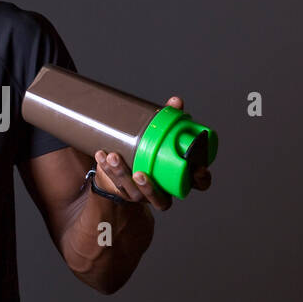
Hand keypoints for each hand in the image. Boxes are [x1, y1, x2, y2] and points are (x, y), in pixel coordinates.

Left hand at [92, 96, 210, 209]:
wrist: (129, 168)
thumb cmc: (151, 151)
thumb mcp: (162, 136)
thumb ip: (169, 120)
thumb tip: (176, 102)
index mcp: (180, 178)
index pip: (199, 183)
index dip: (201, 179)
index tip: (198, 169)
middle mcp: (164, 192)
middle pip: (162, 199)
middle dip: (149, 188)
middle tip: (139, 173)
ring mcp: (145, 196)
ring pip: (135, 193)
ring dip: (122, 175)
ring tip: (113, 157)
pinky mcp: (127, 193)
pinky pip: (117, 184)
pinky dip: (107, 170)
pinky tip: (101, 155)